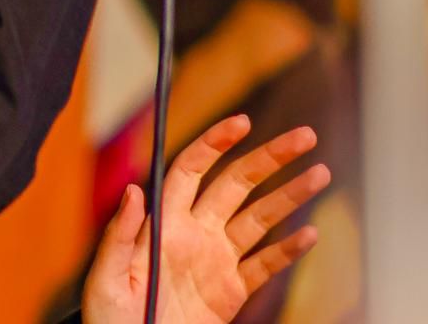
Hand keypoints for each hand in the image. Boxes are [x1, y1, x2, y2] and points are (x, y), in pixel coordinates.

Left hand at [82, 115, 329, 323]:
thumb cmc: (110, 320)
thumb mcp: (106, 278)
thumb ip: (121, 236)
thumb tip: (133, 190)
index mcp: (164, 223)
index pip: (192, 170)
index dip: (215, 143)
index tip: (243, 123)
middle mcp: (195, 233)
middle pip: (237, 184)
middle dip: (269, 158)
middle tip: (305, 137)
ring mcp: (216, 260)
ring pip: (260, 218)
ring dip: (290, 195)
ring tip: (321, 173)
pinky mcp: (232, 292)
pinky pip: (265, 265)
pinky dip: (289, 251)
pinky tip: (311, 233)